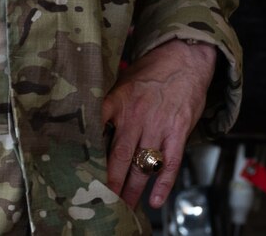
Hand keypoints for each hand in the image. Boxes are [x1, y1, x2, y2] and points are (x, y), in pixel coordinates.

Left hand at [102, 39, 214, 209]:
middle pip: (119, 157)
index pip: (97, 132)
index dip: (88, 156)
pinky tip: (155, 200)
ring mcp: (159, 125)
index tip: (79, 174)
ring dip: (133, 189)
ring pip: (142, 164)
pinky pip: (170, 163)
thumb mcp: (123, 82)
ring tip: (125, 207)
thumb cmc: (152, 71)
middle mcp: (137, 116)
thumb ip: (109, 106)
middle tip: (102, 202)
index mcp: (118, 102)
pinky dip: (164, 184)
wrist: (186, 57)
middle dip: (109, 183)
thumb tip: (89, 127)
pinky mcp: (178, 131)